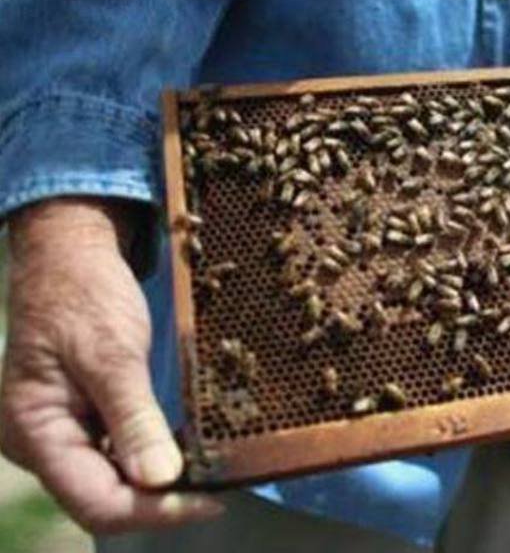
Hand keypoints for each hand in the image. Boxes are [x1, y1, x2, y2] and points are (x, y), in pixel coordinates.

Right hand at [0, 198, 221, 532]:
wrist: (70, 257)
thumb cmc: (84, 294)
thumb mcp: (112, 352)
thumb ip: (133, 417)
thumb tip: (160, 480)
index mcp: (33, 432)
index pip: (96, 502)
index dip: (156, 511)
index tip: (212, 500)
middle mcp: (39, 444)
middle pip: (104, 500)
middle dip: (161, 501)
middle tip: (219, 487)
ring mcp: (59, 434)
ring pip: (112, 483)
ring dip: (159, 484)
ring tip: (209, 471)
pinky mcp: (81, 420)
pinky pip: (116, 455)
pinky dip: (151, 457)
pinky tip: (185, 451)